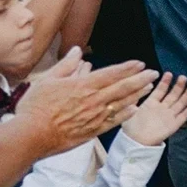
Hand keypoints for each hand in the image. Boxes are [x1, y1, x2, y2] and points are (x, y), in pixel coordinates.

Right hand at [16, 53, 155, 153]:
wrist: (31, 135)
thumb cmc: (35, 107)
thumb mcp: (47, 80)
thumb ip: (66, 65)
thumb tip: (78, 51)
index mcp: (83, 86)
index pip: (112, 74)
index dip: (128, 68)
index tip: (141, 64)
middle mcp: (94, 100)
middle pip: (123, 88)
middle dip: (141, 79)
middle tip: (154, 74)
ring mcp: (96, 116)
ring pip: (123, 103)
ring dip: (138, 94)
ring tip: (150, 88)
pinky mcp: (94, 131)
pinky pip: (115, 121)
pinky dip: (127, 114)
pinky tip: (135, 109)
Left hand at [120, 73, 186, 145]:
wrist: (135, 143)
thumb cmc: (130, 128)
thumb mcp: (129, 109)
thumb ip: (134, 98)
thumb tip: (142, 85)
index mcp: (151, 103)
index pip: (160, 90)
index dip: (165, 82)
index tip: (169, 73)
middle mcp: (162, 108)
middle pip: (173, 95)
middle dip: (178, 86)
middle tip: (183, 77)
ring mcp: (169, 116)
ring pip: (180, 103)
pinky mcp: (174, 125)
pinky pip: (184, 116)